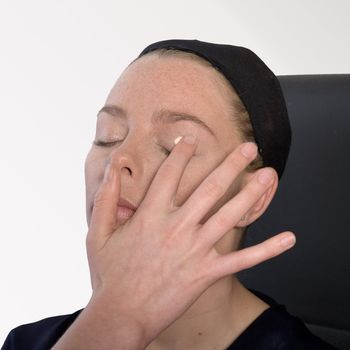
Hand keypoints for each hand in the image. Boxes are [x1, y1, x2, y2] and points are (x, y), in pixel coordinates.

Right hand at [86, 137, 295, 345]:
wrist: (122, 315)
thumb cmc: (110, 274)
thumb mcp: (97, 233)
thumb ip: (105, 198)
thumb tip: (112, 169)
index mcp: (150, 216)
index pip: (169, 174)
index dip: (182, 153)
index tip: (192, 138)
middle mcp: (176, 228)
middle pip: (209, 188)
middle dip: (231, 164)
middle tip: (249, 147)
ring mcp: (195, 251)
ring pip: (229, 216)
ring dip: (251, 194)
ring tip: (268, 175)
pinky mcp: (206, 273)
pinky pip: (241, 259)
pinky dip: (267, 250)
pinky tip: (288, 239)